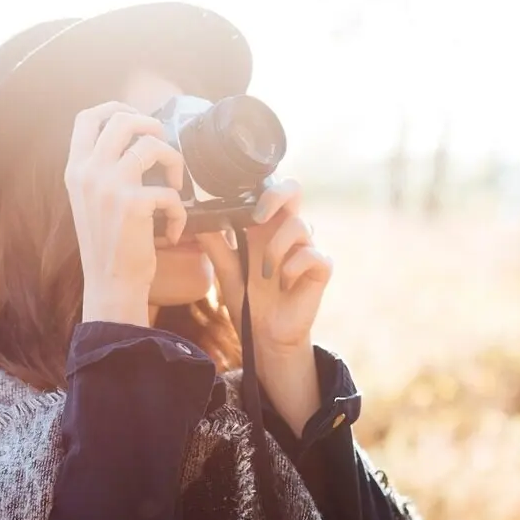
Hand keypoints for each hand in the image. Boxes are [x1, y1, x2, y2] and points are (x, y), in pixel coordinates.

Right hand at [64, 102, 187, 325]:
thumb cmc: (107, 246)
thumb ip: (100, 172)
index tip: (134, 117)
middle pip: (122, 119)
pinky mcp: (133, 204)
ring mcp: (109, 186)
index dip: (114, 107)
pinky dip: (179, 211)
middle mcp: (88, 173)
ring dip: (174, 162)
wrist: (110, 285)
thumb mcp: (90, 202)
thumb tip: (131, 143)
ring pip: (152, 144)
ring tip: (174, 185)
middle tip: (163, 145)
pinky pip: (170, 191)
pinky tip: (173, 231)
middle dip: (152, 125)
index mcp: (75, 170)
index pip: (86, 118)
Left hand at [198, 178, 332, 355]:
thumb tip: (198, 219)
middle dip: (276, 195)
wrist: (265, 336)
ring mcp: (306, 247)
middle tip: (257, 216)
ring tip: (265, 273)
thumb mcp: (226, 271)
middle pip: (294, 190)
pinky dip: (292, 268)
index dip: (262, 183)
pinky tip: (283, 285)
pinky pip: (312, 254)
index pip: (270, 190)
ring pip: (300, 224)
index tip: (240, 194)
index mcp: (265, 228)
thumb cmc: (249, 300)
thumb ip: (215, 245)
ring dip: (276, 248)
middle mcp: (287, 232)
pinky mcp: (321, 267)